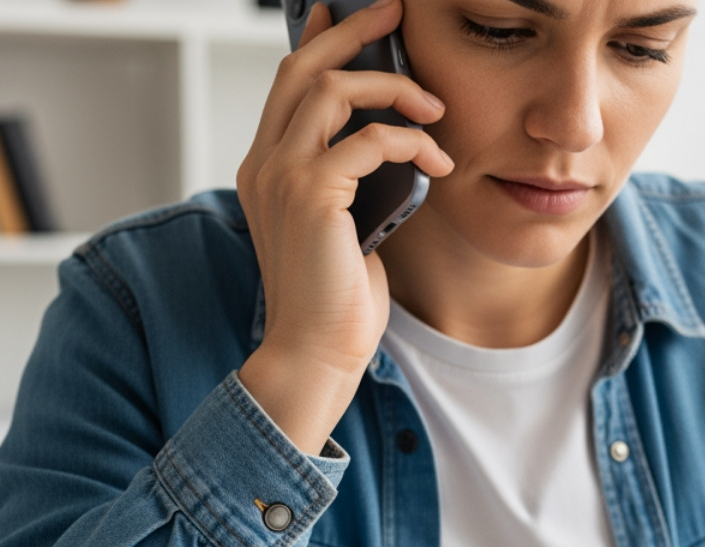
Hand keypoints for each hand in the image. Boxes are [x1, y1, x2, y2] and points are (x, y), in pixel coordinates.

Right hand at [236, 0, 453, 453]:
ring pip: (334, 89)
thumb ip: (352, 184)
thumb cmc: (336, 303)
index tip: (346, 10)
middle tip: (399, 12)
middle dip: (354, 31)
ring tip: (437, 108)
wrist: (315, 354)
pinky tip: (439, 164)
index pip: (287, 82)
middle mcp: (265, 162)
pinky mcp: (312, 195)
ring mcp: (282, 176)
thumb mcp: (344, 228)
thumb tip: (390, 148)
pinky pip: (370, 140)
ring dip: (394, 87)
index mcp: (266, 168)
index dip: (318, 38)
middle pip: (304, 66)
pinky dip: (412, 142)